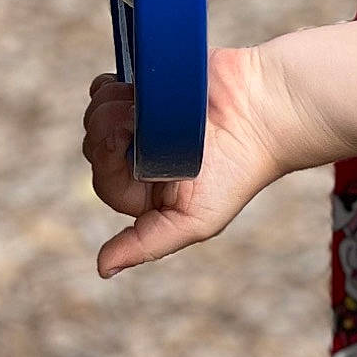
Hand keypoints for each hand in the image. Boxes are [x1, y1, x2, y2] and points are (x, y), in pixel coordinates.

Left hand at [82, 46, 300, 277]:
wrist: (262, 111)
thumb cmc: (236, 171)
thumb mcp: (196, 222)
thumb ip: (147, 244)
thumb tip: (102, 269)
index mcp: (147, 190)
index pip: (104, 180)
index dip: (107, 162)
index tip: (128, 145)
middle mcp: (141, 157)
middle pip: (94, 146)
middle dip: (106, 131)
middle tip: (136, 123)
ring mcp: (142, 120)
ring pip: (96, 114)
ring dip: (108, 107)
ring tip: (142, 106)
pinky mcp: (146, 87)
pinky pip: (104, 88)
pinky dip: (108, 87)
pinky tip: (131, 90)